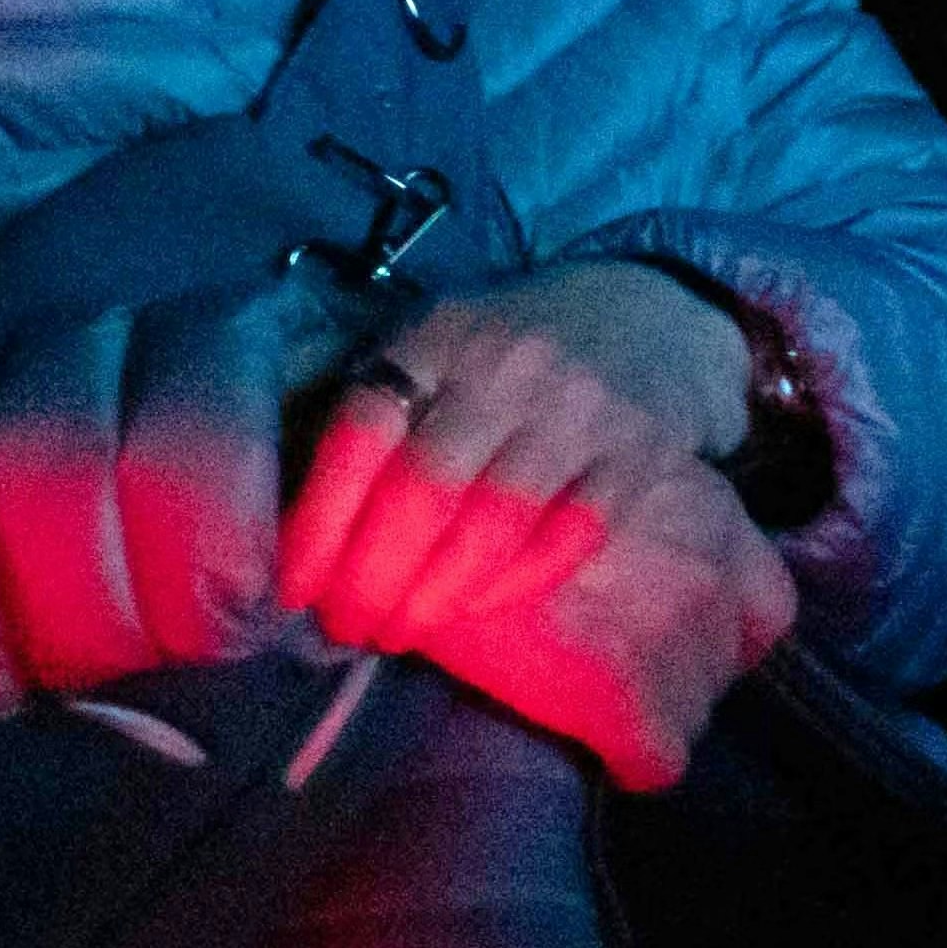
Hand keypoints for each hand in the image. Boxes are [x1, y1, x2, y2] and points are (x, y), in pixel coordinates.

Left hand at [277, 261, 793, 785]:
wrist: (653, 316)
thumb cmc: (513, 347)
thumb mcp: (437, 342)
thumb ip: (375, 403)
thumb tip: (293, 511)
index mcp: (438, 336)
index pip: (360, 432)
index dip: (319, 520)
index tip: (295, 587)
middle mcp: (505, 366)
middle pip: (421, 490)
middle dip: (372, 577)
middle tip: (349, 626)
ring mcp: (577, 410)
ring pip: (491, 524)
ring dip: (433, 596)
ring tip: (400, 632)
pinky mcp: (636, 456)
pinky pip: (567, 540)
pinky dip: (512, 585)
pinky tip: (474, 607)